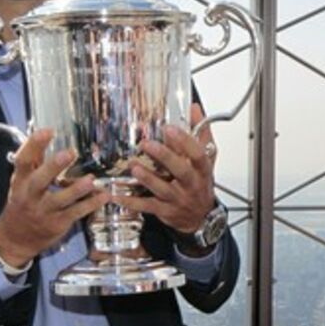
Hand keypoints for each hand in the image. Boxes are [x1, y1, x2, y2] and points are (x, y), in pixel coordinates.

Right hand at [0, 129, 110, 266]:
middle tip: (70, 153)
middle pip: (39, 180)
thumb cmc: (23, 203)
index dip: (33, 146)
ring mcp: (43, 211)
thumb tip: (45, 133)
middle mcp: (30, 196)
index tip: (47, 131)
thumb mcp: (22, 182)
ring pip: (59, 200)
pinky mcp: (57, 223)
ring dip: (76, 190)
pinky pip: (75, 213)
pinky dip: (90, 204)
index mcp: (21, 182)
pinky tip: (103, 196)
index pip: (23, 161)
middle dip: (53, 167)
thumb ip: (35, 161)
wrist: (16, 238)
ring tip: (90, 179)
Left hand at [116, 104, 216, 234]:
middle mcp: (191, 185)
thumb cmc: (200, 184)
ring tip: (134, 167)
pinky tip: (117, 195)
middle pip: (181, 171)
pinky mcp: (165, 211)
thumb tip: (194, 108)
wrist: (201, 216)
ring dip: (147, 178)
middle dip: (165, 157)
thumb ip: (200, 133)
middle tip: (147, 144)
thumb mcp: (207, 159)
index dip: (185, 141)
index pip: (197, 154)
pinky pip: (147, 206)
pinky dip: (131, 202)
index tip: (170, 128)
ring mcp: (178, 199)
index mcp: (202, 170)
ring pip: (162, 189)